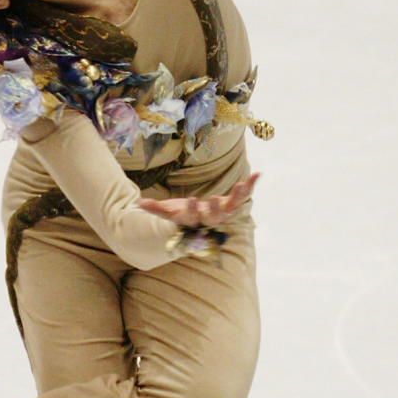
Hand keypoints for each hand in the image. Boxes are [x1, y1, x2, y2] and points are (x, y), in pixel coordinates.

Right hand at [139, 173, 258, 226]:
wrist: (196, 223)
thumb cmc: (180, 215)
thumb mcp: (167, 211)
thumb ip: (155, 208)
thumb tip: (139, 203)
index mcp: (193, 221)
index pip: (191, 218)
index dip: (191, 211)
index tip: (190, 200)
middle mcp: (209, 219)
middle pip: (214, 217)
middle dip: (215, 208)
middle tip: (214, 198)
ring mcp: (222, 212)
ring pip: (232, 207)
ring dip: (238, 196)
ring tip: (243, 184)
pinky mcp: (230, 204)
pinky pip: (242, 196)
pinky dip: (250, 186)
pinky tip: (258, 174)